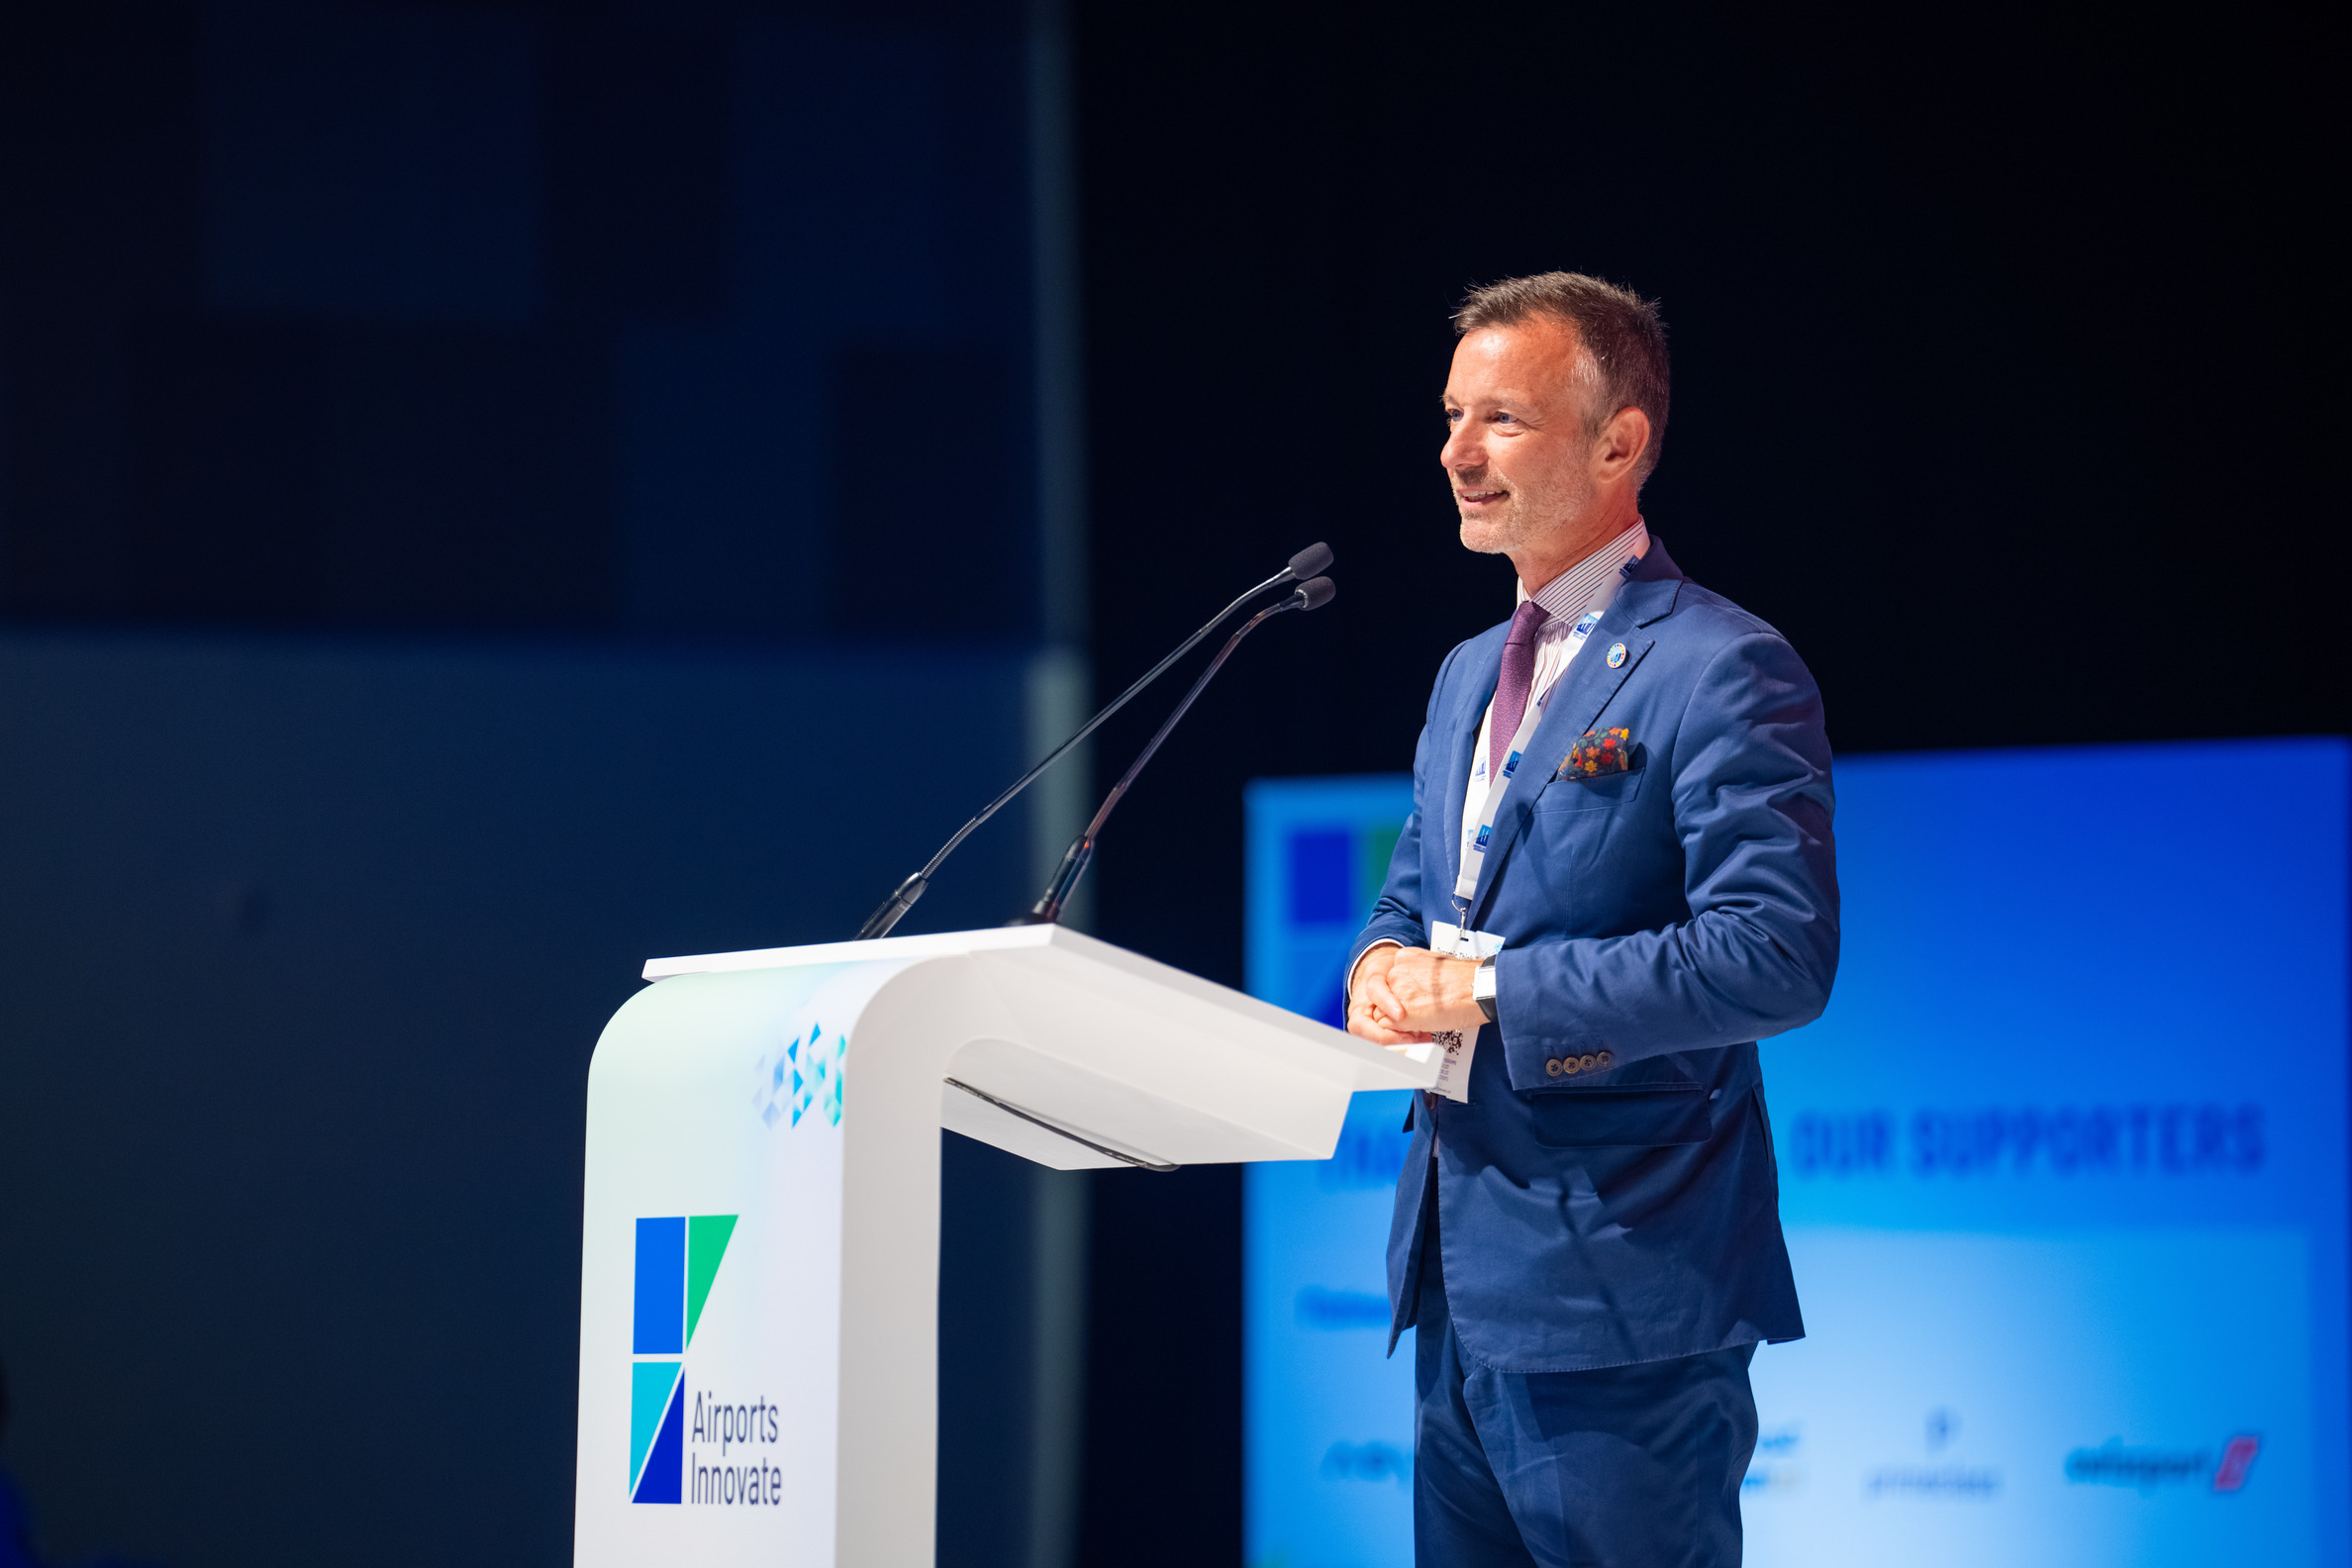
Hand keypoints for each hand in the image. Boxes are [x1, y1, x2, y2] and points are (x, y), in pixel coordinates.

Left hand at [1346, 944, 1485, 1042]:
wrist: (1477, 989)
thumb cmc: (1466, 980)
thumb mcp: (1436, 968)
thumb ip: (1419, 977)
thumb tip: (1417, 991)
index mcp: (1404, 958)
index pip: (1392, 982)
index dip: (1404, 996)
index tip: (1418, 1001)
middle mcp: (1395, 972)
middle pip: (1385, 998)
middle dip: (1400, 1009)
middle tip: (1422, 1013)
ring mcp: (1394, 992)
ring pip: (1385, 1014)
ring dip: (1401, 1022)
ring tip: (1425, 1021)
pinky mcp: (1399, 1015)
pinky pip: (1390, 1029)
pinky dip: (1404, 1033)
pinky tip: (1423, 1028)